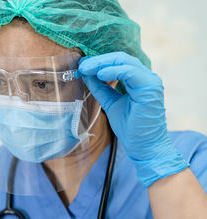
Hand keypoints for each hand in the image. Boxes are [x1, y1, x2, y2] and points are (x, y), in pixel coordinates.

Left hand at [76, 52, 188, 186]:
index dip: (98, 62)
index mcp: (138, 80)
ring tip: (86, 69)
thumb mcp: (111, 103)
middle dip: (98, 60)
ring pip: (124, 62)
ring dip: (102, 64)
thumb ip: (101, 88)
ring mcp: (150, 81)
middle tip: (81, 65)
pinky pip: (130, 72)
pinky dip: (114, 71)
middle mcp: (146, 77)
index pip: (118, 62)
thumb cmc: (131, 128)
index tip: (82, 66)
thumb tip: (86, 74)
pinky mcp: (150, 88)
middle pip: (120, 58)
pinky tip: (100, 75)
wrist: (144, 146)